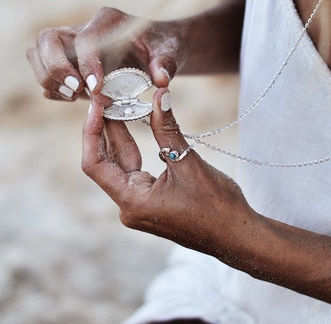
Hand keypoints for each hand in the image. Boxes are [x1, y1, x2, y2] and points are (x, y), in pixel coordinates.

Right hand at [26, 7, 183, 100]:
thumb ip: (167, 64)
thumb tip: (161, 79)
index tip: (96, 89)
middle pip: (47, 39)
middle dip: (56, 69)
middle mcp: (83, 28)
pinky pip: (42, 69)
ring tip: (73, 97)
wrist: (157, 48)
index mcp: (108, 20)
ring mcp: (69, 43)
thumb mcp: (172, 53)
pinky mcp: (65, 59)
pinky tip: (73, 98)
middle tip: (77, 92)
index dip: (86, 64)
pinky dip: (51, 87)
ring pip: (36, 51)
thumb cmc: (164, 47)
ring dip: (48, 78)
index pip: (85, 39)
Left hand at [81, 88, 256, 255]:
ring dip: (121, 135)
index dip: (91, 131)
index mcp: (132, 201)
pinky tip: (134, 125)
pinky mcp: (150, 202)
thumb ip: (168, 129)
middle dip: (106, 128)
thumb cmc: (218, 207)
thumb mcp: (189, 163)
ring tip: (117, 103)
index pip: (95, 163)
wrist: (238, 236)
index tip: (97, 104)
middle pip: (106, 162)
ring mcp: (139, 205)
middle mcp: (129, 206)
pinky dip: (135, 148)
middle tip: (106, 96)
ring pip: (121, 164)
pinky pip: (135, 171)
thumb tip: (160, 95)